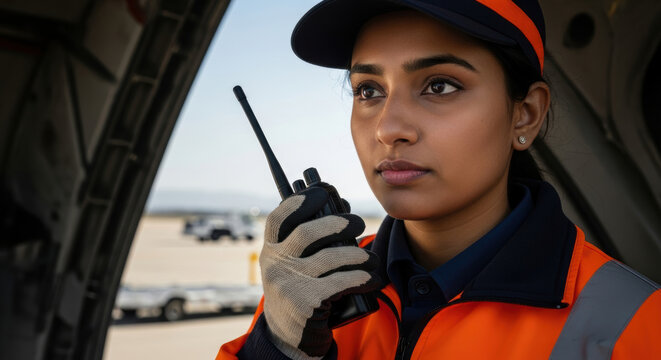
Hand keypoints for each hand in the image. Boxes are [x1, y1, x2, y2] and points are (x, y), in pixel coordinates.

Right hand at [260, 187, 380, 358]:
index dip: (300, 201)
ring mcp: (289, 284)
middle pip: (307, 233)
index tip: (323, 192)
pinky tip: (372, 278)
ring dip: (357, 254)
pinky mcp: (306, 304)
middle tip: (358, 223)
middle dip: (338, 223)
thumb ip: (309, 240)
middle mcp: (275, 264)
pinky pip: (340, 283)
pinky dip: (361, 278)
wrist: (289, 336)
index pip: (279, 218)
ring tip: (370, 258)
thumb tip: (343, 208)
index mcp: (271, 249)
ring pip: (329, 258)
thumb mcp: (291, 264)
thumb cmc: (299, 289)